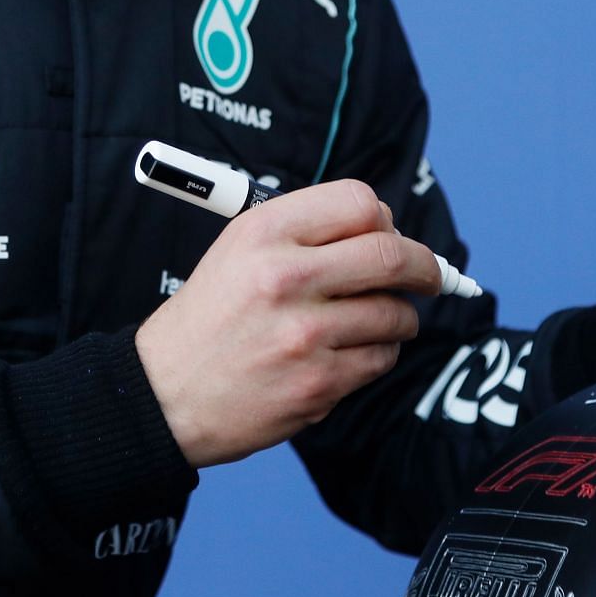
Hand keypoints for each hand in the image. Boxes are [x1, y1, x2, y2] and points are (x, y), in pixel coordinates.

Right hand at [134, 179, 445, 466]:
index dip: (385, 220)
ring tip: (373, 321)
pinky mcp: (318, 384)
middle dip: (425, 267)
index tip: (390, 236)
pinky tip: (348, 353)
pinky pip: (381, 358)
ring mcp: (304, 334)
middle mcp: (285, 277)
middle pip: (392, 255)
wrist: (165, 394)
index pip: (359, 202)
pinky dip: (377, 354)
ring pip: (396, 313)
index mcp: (264, 233)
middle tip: (430, 277)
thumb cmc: (210, 318)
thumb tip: (386, 229)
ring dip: (398, 317)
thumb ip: (306, 232)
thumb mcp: (239, 250)